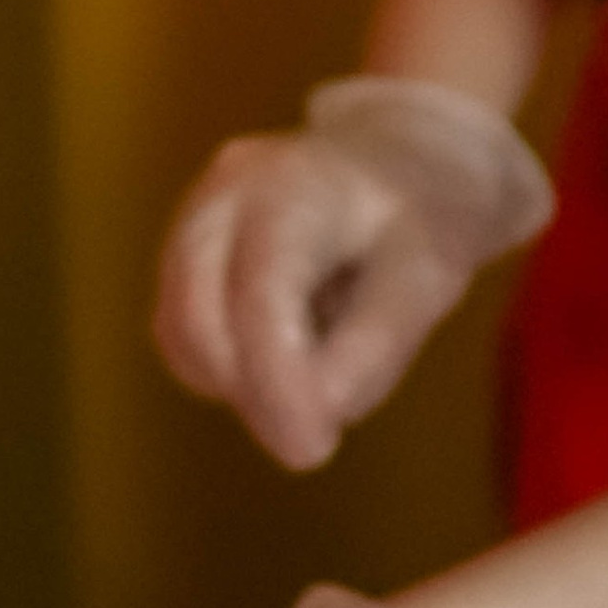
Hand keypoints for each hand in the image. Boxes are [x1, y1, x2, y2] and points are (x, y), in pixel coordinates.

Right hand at [153, 81, 554, 469]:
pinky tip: (290, 350)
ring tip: (318, 369)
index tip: (310, 451)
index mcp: (300, 184)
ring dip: (237, 379)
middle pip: (194, 311)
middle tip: (315, 444)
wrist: (402, 156)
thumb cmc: (421, 219)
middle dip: (251, 390)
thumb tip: (316, 418)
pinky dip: (227, 362)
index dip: (275, 378)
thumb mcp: (427, 281)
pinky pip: (182, 328)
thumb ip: (373, 350)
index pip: (261, 289)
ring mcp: (194, 212)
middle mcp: (229, 189)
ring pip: (179, 328)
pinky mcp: (183, 248)